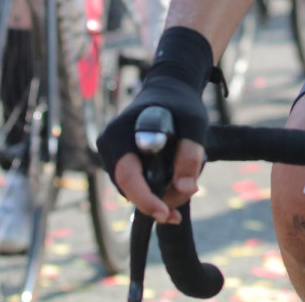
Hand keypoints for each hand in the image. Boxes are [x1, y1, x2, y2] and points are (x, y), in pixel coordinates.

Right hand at [97, 27, 214, 222]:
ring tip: (186, 186)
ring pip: (132, 191)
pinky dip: (154, 191)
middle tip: (190, 196)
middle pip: (130, 189)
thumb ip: (190, 153)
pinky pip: (134, 185)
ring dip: (159, 197)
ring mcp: (113, 154)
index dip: (146, 199)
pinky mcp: (120, 161)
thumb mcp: (194, 123)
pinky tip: (175, 185)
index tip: (166, 214)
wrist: (170, 91)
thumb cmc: (181, 105)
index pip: (128, 176)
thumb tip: (185, 188)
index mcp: (121, 133)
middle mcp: (110, 145)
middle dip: (159, 201)